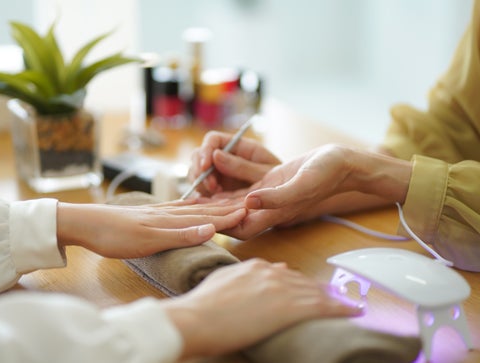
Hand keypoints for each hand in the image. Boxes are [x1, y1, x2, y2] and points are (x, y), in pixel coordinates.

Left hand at [56, 198, 246, 257]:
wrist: (85, 224)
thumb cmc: (114, 236)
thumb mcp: (148, 241)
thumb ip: (181, 235)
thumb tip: (212, 228)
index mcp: (170, 219)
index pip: (207, 217)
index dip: (228, 216)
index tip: (249, 212)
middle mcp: (168, 213)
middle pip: (203, 210)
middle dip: (226, 208)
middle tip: (247, 205)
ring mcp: (158, 212)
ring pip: (192, 208)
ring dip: (212, 206)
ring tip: (228, 202)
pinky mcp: (149, 214)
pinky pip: (178, 208)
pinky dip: (191, 206)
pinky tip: (194, 204)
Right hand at [163, 258, 363, 358]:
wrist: (197, 318)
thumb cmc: (202, 306)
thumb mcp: (221, 282)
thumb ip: (240, 278)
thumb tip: (252, 279)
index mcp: (255, 267)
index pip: (285, 274)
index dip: (299, 283)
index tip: (308, 289)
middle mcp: (271, 273)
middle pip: (303, 281)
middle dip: (319, 290)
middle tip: (336, 296)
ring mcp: (280, 288)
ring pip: (315, 292)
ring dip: (334, 299)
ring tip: (349, 303)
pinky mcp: (288, 307)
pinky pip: (322, 306)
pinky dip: (340, 308)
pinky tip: (353, 310)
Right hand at [188, 131, 280, 196]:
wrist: (294, 200)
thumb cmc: (287, 181)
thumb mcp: (267, 173)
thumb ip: (242, 166)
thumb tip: (216, 155)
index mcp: (240, 147)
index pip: (213, 140)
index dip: (206, 150)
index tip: (206, 166)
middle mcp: (227, 158)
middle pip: (199, 156)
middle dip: (199, 170)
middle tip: (212, 186)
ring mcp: (221, 174)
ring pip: (197, 173)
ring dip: (200, 183)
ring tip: (215, 194)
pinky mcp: (219, 192)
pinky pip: (203, 192)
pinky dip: (203, 197)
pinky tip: (211, 204)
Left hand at [208, 144, 411, 238]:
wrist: (344, 162)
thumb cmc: (328, 173)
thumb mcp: (303, 183)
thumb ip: (277, 196)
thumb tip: (248, 203)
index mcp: (276, 213)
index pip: (241, 228)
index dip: (220, 225)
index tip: (198, 217)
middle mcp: (269, 207)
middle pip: (233, 213)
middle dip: (211, 208)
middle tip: (187, 201)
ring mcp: (269, 194)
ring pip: (235, 196)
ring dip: (216, 190)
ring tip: (194, 181)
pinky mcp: (270, 180)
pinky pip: (243, 180)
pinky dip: (228, 173)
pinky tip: (213, 162)